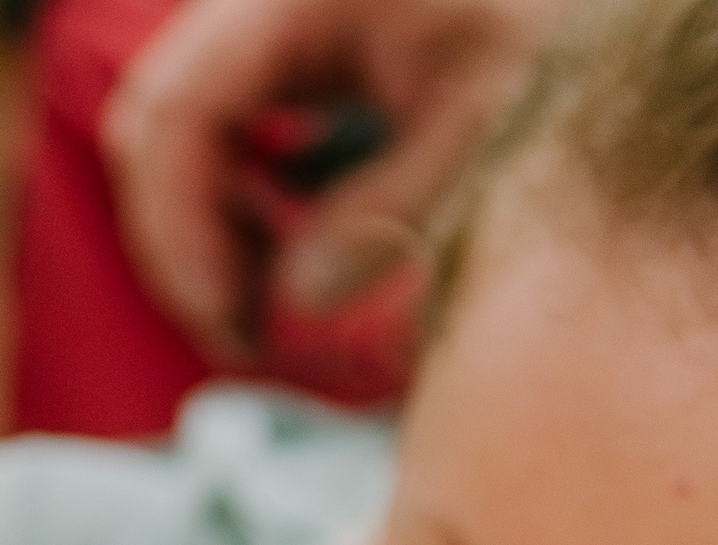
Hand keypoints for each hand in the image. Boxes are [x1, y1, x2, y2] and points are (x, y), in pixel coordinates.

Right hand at [102, 0, 563, 359]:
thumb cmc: (562, 28)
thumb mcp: (486, 125)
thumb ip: (390, 211)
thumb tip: (293, 304)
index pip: (176, 111)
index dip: (180, 226)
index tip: (228, 318)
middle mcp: (266, 3)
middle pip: (155, 125)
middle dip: (182, 240)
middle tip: (242, 337)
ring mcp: (274, 25)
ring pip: (182, 134)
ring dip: (207, 230)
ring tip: (266, 313)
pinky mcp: (295, 53)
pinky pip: (229, 133)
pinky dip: (242, 205)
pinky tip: (291, 259)